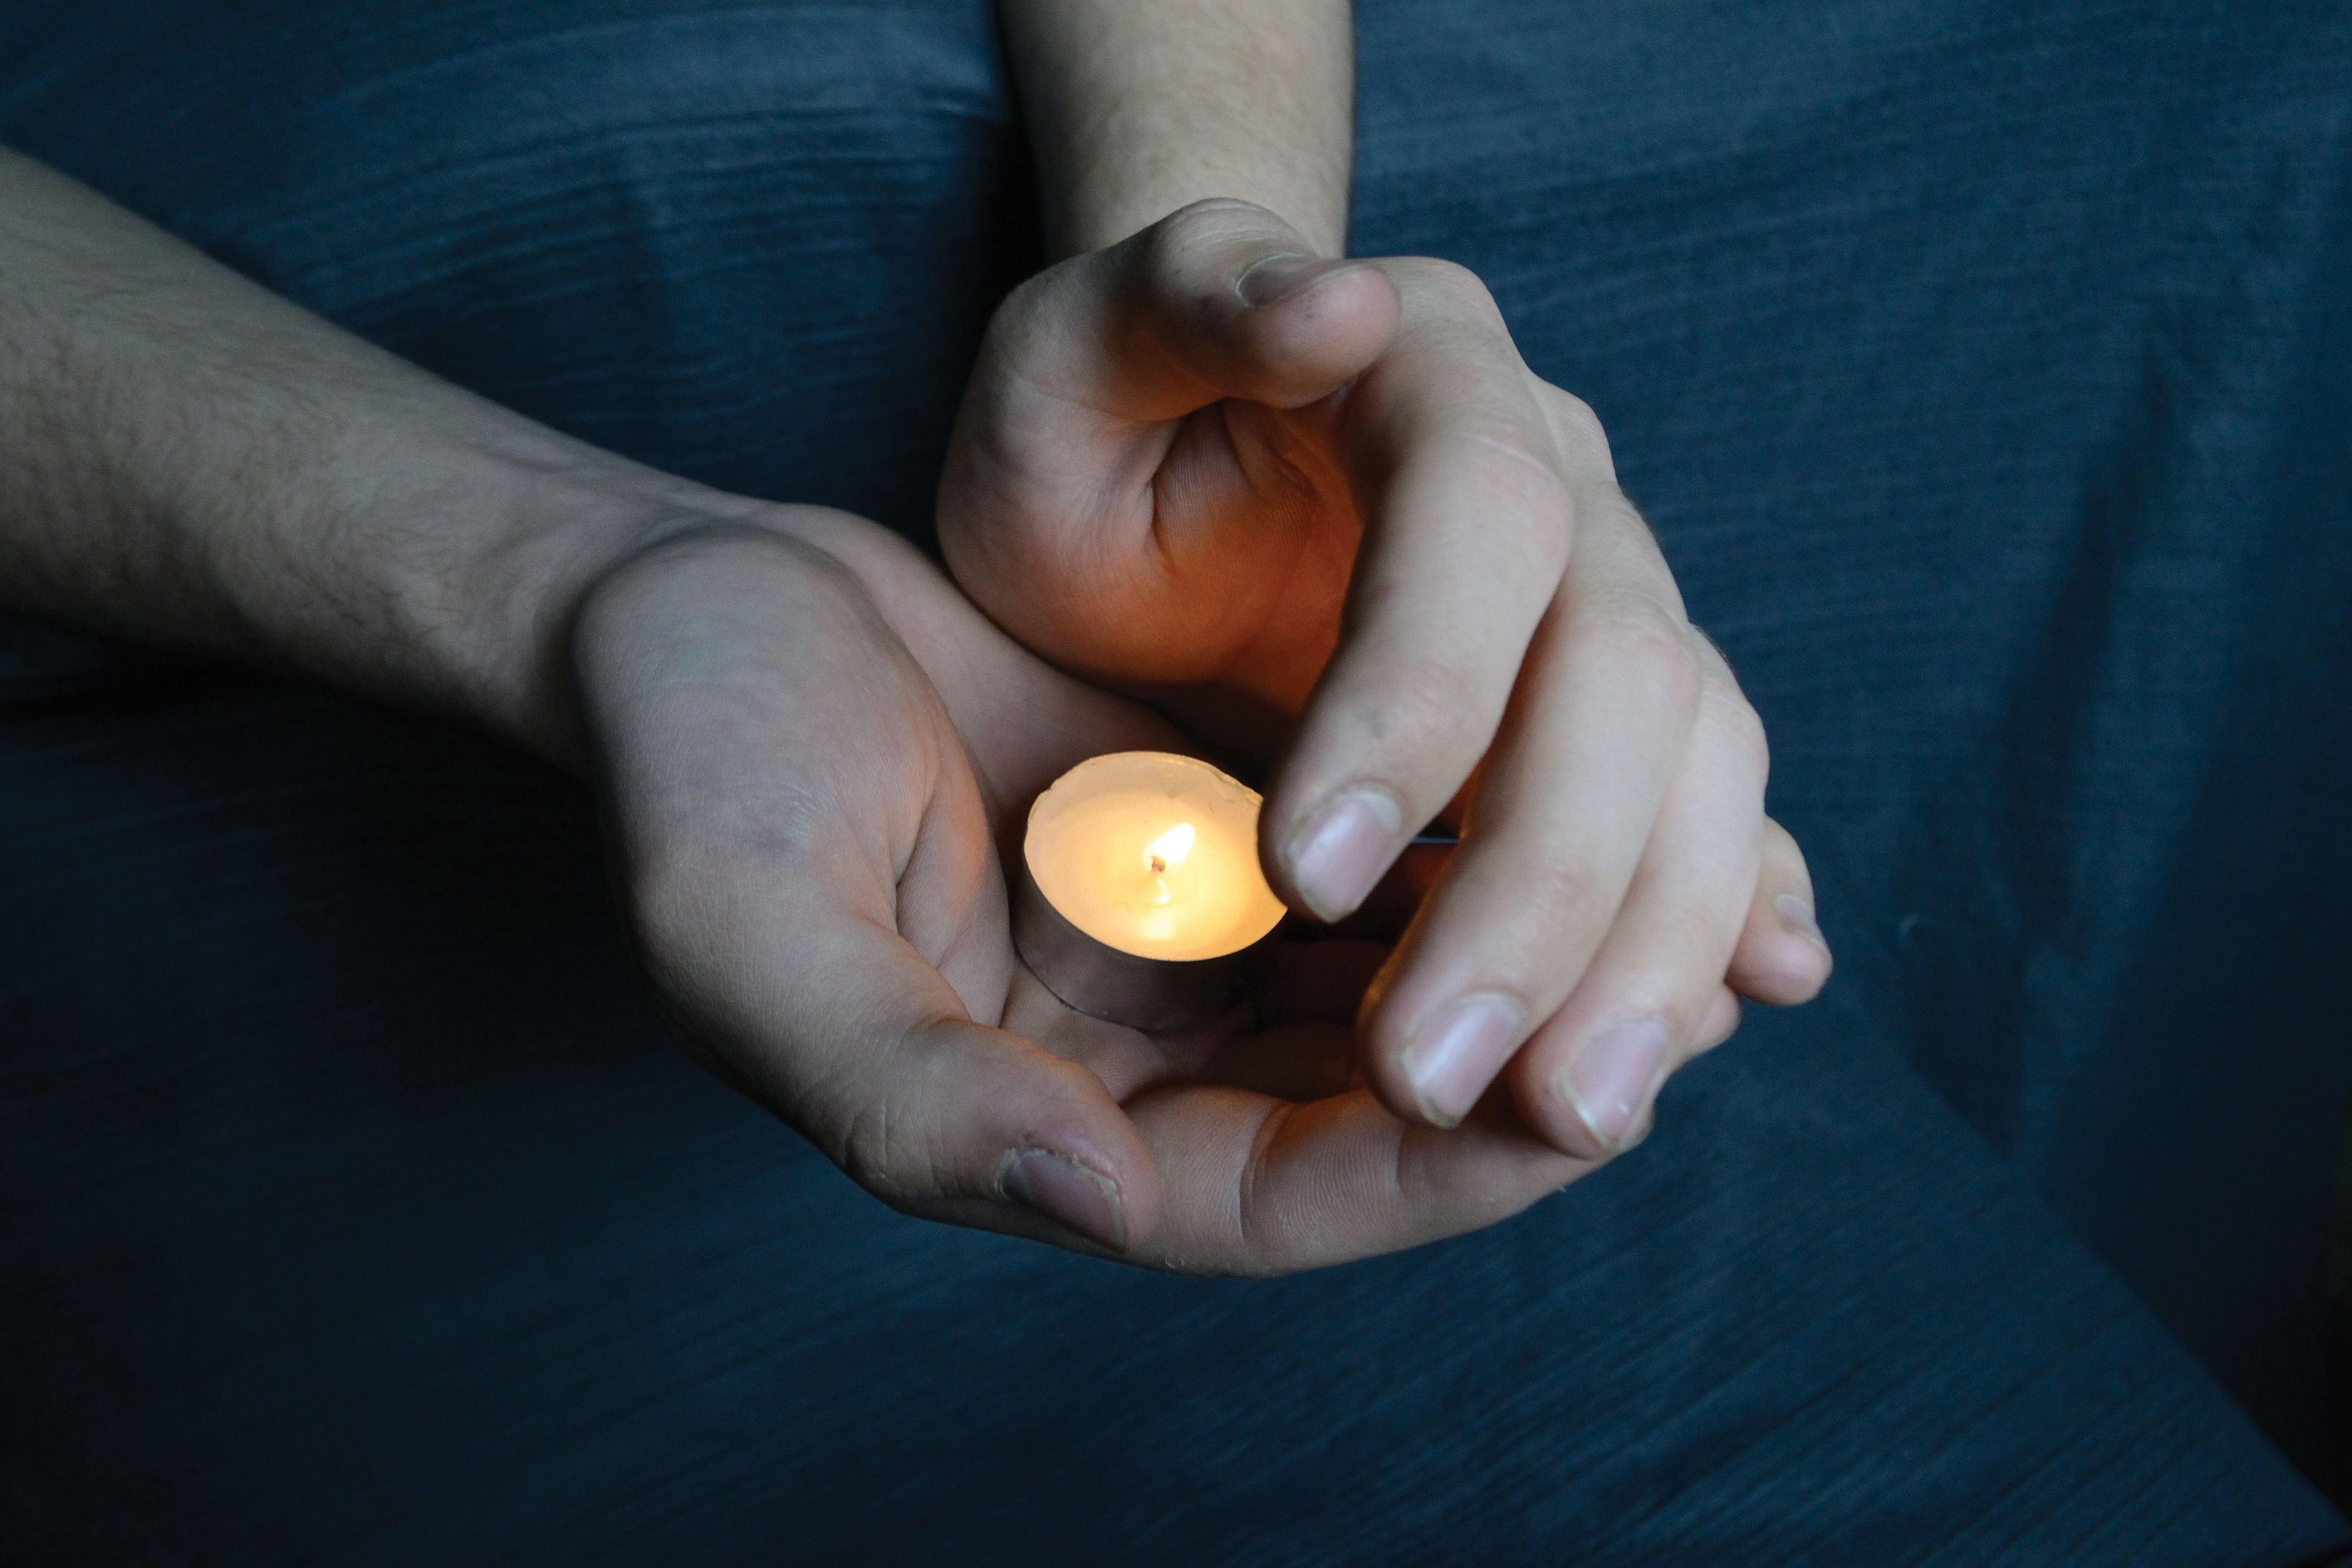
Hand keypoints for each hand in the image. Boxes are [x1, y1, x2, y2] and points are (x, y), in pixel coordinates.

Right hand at [567, 506, 1589, 1271]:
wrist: (707, 612)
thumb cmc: (699, 772)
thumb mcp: (749, 932)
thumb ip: (900, 1087)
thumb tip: (1094, 1195)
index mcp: (1038, 1126)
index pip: (1273, 1198)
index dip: (1422, 1176)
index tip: (1563, 1113)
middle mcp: (1138, 1062)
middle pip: (1373, 1118)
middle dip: (1527, 1074)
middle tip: (1691, 1010)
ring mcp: (1186, 946)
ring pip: (1401, 994)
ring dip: (1535, 963)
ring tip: (1691, 914)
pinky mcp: (1220, 833)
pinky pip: (1382, 873)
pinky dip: (1475, 852)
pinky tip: (1585, 800)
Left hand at [938, 200, 1831, 1156]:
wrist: (1165, 455)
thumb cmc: (1093, 422)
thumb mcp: (1076, 351)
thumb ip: (1183, 300)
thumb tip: (1337, 304)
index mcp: (1435, 375)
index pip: (1480, 523)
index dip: (1422, 694)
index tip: (1311, 869)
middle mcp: (1562, 487)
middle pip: (1626, 675)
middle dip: (1544, 884)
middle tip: (1435, 1075)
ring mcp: (1605, 606)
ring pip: (1697, 770)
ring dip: (1645, 950)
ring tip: (1571, 1118)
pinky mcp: (1602, 722)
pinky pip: (1704, 817)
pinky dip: (1722, 920)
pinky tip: (1724, 1015)